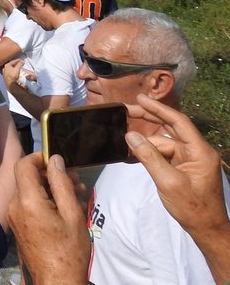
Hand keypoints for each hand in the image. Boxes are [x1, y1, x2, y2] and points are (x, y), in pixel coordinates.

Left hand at [3, 58, 32, 88]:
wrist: (10, 84)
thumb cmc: (12, 76)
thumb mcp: (17, 69)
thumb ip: (20, 64)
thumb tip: (22, 61)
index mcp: (7, 65)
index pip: (13, 61)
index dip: (18, 60)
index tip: (22, 60)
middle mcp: (5, 68)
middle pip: (12, 64)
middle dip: (17, 64)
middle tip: (21, 63)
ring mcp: (5, 73)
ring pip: (11, 68)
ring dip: (15, 67)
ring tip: (19, 67)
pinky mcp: (7, 76)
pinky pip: (11, 72)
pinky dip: (14, 71)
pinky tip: (16, 72)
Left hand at [8, 153, 89, 284]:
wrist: (57, 281)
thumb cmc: (69, 250)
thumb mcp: (72, 214)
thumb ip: (62, 184)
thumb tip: (55, 159)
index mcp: (27, 201)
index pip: (23, 165)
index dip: (39, 158)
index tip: (58, 160)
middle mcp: (15, 205)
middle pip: (28, 177)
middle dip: (50, 174)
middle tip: (76, 179)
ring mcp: (14, 216)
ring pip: (30, 190)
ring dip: (50, 187)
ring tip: (76, 192)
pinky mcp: (19, 224)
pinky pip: (29, 203)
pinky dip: (45, 199)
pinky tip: (65, 206)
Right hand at [126, 95, 229, 237]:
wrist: (206, 229)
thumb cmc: (192, 207)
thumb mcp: (168, 182)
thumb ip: (149, 157)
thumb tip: (130, 135)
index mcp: (200, 151)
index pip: (178, 122)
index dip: (158, 109)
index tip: (139, 99)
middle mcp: (195, 151)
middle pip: (169, 128)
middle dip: (147, 120)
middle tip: (124, 112)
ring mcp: (188, 160)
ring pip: (162, 143)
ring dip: (144, 141)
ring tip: (122, 138)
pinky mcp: (181, 168)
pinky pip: (163, 154)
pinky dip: (148, 153)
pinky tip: (131, 153)